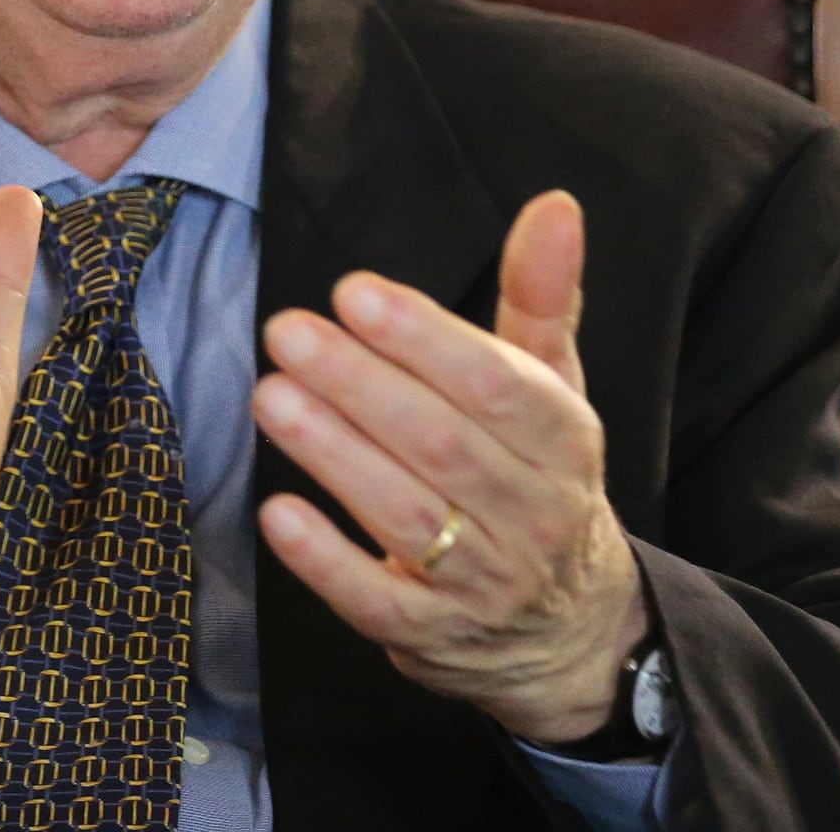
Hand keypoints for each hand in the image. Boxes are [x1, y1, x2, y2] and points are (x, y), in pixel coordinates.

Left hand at [251, 191, 648, 742]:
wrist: (570, 633)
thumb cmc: (541, 481)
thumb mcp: (553, 390)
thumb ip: (542, 297)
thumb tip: (555, 204)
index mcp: (565, 442)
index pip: (499, 386)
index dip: (427, 340)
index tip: (355, 293)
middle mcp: (533, 515)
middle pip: (445, 446)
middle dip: (361, 385)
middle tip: (287, 331)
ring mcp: (483, 583)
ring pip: (407, 517)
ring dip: (334, 455)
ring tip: (269, 396)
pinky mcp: (431, 637)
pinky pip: (377, 601)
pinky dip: (327, 560)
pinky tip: (277, 512)